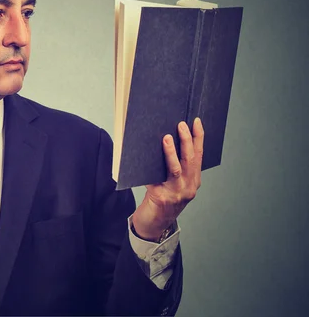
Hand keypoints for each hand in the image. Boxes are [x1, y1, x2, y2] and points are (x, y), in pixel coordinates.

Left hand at [131, 118, 203, 240]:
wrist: (156, 221)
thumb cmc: (164, 196)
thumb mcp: (175, 181)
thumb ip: (176, 166)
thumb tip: (167, 138)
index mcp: (194, 180)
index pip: (199, 155)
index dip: (199, 137)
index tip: (197, 121)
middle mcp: (189, 187)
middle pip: (190, 160)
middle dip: (186, 140)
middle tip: (181, 124)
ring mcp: (176, 193)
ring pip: (175, 169)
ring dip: (171, 152)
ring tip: (166, 138)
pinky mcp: (161, 198)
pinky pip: (155, 179)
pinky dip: (150, 168)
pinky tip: (144, 157)